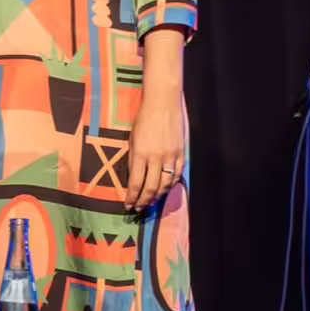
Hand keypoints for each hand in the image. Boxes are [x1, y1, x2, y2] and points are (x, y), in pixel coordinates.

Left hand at [126, 89, 184, 210]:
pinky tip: (165, 189)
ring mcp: (171, 156)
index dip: (132, 198)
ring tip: (151, 202)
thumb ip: (133, 159)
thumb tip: (134, 178)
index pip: (136, 183)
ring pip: (165, 184)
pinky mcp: (181, 152)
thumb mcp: (132, 139)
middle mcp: (156, 158)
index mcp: (140, 154)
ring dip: (157, 196)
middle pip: (151, 188)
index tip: (128, 206)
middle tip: (139, 209)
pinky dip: (171, 184)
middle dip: (144, 201)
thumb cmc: (143, 118)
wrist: (163, 102)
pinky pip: (177, 174)